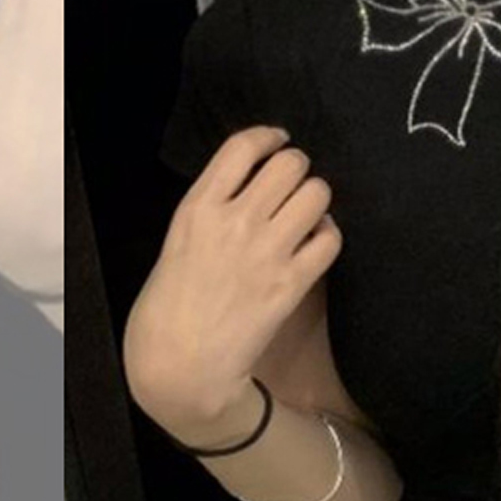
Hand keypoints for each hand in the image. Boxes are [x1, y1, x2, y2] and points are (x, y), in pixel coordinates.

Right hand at [123, 125, 342, 428]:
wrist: (180, 364)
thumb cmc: (169, 303)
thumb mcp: (178, 239)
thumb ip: (213, 207)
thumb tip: (253, 181)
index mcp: (198, 207)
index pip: (243, 146)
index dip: (270, 136)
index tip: (280, 141)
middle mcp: (235, 221)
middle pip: (291, 163)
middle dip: (298, 167)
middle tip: (294, 183)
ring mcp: (267, 252)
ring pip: (318, 194)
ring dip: (316, 199)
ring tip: (306, 214)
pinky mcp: (292, 283)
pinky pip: (331, 238)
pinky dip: (328, 235)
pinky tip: (314, 243)